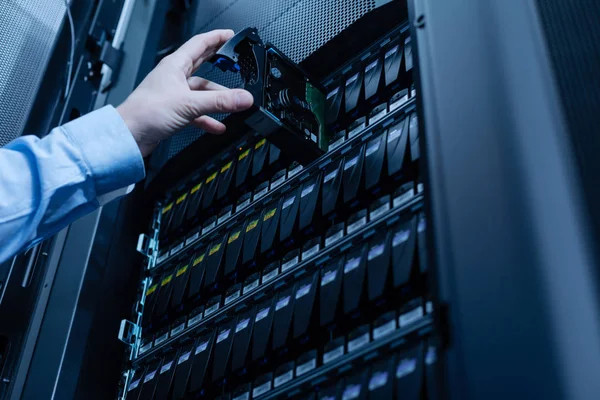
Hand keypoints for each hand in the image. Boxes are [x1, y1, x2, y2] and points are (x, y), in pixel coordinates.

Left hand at [117, 29, 253, 156]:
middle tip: (233, 60)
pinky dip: (207, 118)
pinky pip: (196, 112)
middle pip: (201, 65)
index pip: (199, 44)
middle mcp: (174, 78)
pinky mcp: (173, 112)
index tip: (229, 35)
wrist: (129, 135)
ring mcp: (174, 95)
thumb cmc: (146, 112)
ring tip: (233, 105)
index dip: (216, 38)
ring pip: (201, 93)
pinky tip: (217, 126)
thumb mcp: (190, 104)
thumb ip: (220, 102)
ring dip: (216, 100)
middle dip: (218, 63)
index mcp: (174, 66)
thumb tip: (244, 97)